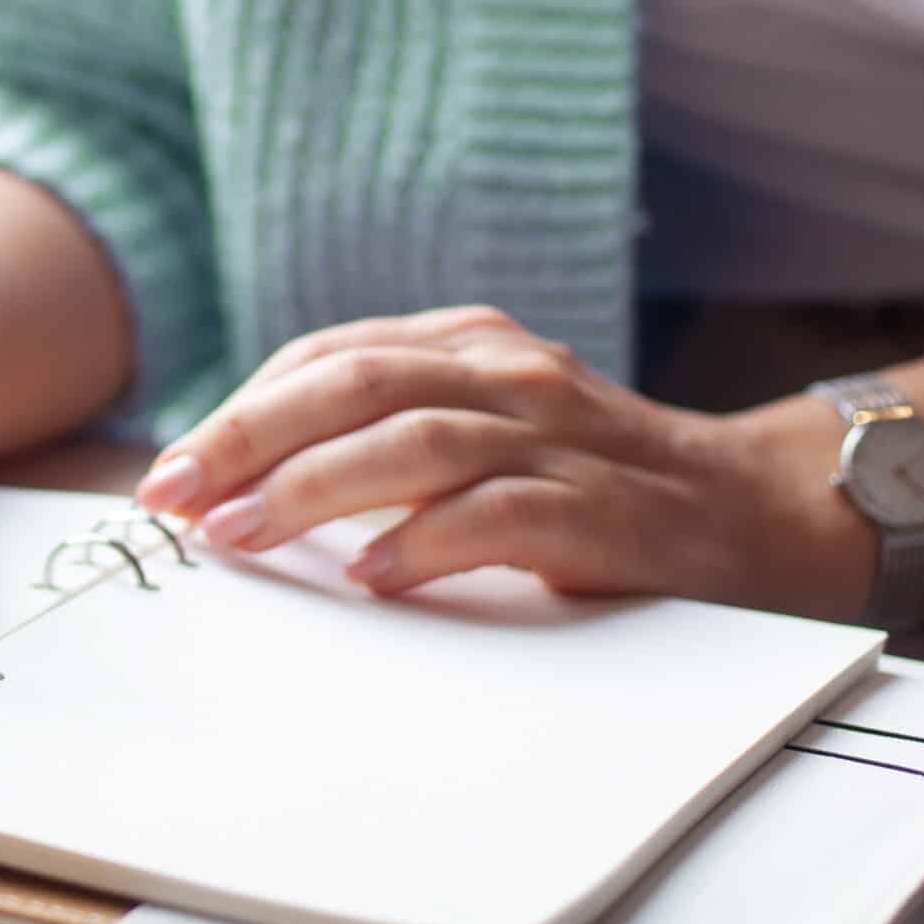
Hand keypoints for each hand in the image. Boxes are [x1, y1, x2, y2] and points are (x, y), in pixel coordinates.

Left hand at [133, 306, 855, 615]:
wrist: (755, 512)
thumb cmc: (592, 483)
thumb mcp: (486, 431)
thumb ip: (387, 440)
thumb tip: (242, 495)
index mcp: (469, 346)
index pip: (329, 358)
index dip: (240, 411)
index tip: (168, 473)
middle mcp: (508, 374)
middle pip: (354, 385)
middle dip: (248, 440)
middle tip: (174, 499)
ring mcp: (559, 437)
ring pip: (415, 440)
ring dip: (314, 488)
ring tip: (243, 536)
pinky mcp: (603, 510)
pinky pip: (502, 513)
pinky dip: (426, 542)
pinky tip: (369, 577)